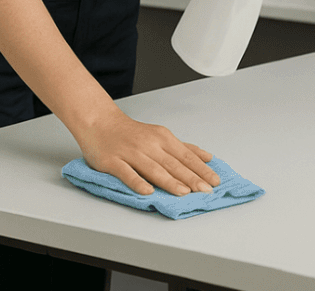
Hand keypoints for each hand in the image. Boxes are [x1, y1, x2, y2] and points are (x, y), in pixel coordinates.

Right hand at [73, 106, 220, 195]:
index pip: (186, 156)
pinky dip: (137, 182)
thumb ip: (184, 148)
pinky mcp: (112, 162)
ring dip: (170, 181)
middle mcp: (149, 145)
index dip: (201, 169)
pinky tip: (147, 191)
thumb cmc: (132, 133)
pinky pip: (126, 173)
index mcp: (163, 138)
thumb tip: (207, 158)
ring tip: (184, 192)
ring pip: (153, 169)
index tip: (214, 181)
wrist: (100, 123)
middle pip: (173, 164)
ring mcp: (131, 153)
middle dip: (192, 178)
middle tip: (206, 190)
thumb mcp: (161, 135)